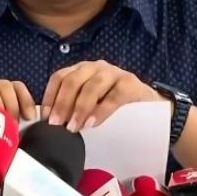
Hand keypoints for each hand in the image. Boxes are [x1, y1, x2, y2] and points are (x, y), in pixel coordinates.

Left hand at [42, 60, 161, 131]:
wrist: (151, 109)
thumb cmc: (114, 109)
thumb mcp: (90, 105)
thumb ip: (74, 108)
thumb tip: (52, 126)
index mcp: (82, 71)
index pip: (60, 77)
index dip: (50, 96)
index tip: (45, 118)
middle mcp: (96, 67)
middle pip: (73, 80)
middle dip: (62, 103)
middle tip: (57, 126)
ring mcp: (114, 73)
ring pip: (92, 86)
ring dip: (80, 108)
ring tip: (74, 127)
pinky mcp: (131, 83)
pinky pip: (114, 95)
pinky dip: (101, 110)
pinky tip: (93, 123)